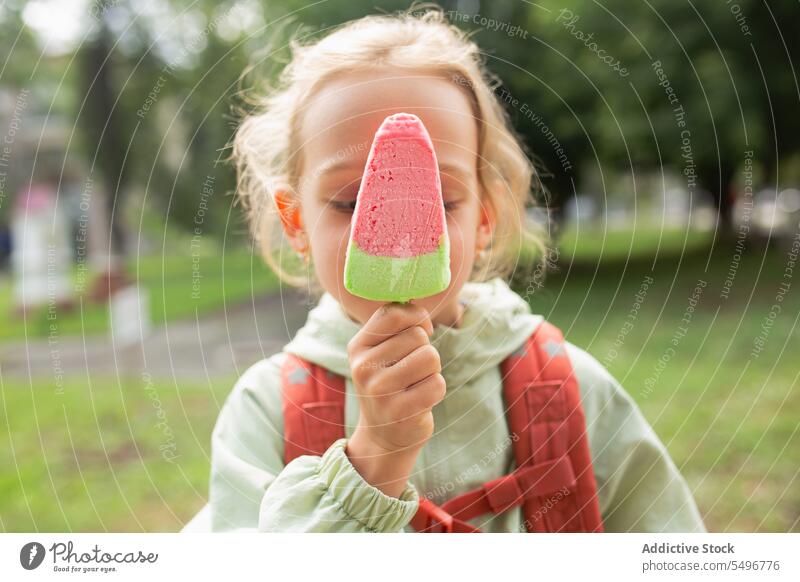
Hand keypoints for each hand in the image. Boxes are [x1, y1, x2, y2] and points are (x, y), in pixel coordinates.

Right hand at [345, 302, 445, 496]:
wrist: (383, 435)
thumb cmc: (390, 384)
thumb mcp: (382, 352)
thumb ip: (397, 326)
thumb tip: (421, 312)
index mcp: (358, 347)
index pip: (393, 313)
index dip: (417, 316)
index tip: (420, 330)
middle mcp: (363, 367)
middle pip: (418, 336)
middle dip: (425, 349)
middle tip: (413, 370)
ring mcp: (379, 391)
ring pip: (430, 357)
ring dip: (432, 370)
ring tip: (417, 383)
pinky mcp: (399, 413)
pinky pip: (437, 384)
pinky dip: (436, 390)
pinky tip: (420, 401)